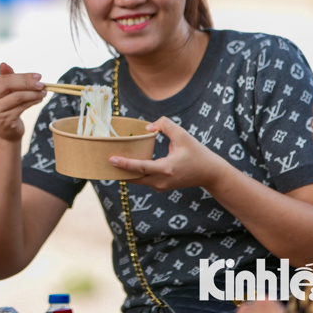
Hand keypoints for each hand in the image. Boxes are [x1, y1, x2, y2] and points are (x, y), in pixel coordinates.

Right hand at [0, 62, 46, 141]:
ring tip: (43, 92)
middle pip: (8, 85)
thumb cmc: (6, 106)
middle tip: (42, 83)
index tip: (38, 76)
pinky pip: (22, 107)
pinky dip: (33, 101)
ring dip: (33, 93)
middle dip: (27, 83)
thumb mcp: (5, 91)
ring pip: (18, 97)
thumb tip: (3, 64)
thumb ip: (6, 77)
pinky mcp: (4, 120)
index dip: (22, 76)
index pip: (4, 78)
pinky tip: (39, 99)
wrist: (5, 131)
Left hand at [109, 117, 227, 190]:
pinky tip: (124, 166)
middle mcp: (161, 180)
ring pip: (137, 181)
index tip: (111, 159)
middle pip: (133, 178)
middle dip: (118, 171)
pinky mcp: (161, 186)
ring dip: (124, 173)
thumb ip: (164, 125)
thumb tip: (147, 128)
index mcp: (166, 169)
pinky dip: (133, 174)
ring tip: (109, 163)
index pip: (140, 167)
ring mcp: (160, 186)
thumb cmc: (197, 153)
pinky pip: (143, 180)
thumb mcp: (182, 135)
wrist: (210, 173)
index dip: (124, 164)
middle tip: (102, 161)